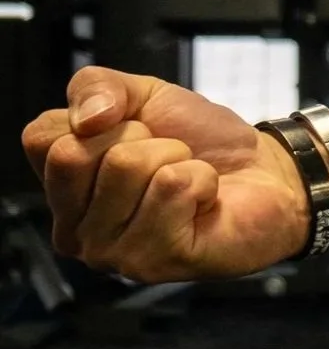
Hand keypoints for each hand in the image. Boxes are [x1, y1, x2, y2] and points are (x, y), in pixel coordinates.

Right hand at [20, 69, 310, 283]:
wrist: (267, 170)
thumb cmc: (202, 141)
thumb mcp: (143, 95)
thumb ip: (97, 87)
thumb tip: (88, 118)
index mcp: (63, 192)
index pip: (41, 138)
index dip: (100, 117)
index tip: (136, 130)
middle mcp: (75, 232)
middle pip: (75, 154)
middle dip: (137, 136)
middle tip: (167, 155)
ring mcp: (111, 254)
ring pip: (126, 167)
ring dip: (175, 158)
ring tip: (187, 179)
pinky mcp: (155, 262)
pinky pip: (172, 186)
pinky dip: (200, 178)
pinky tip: (204, 201)